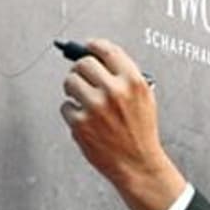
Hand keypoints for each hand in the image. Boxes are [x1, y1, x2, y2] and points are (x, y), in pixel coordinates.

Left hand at [59, 39, 185, 209]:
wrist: (138, 163)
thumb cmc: (140, 132)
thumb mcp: (144, 97)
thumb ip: (124, 76)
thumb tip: (98, 57)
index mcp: (133, 81)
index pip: (107, 50)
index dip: (94, 46)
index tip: (87, 47)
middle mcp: (114, 91)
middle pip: (83, 63)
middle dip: (79, 69)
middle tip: (80, 77)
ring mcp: (95, 108)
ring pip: (69, 81)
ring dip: (72, 88)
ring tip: (81, 99)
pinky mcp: (80, 124)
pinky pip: (65, 106)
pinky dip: (71, 112)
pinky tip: (84, 121)